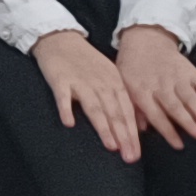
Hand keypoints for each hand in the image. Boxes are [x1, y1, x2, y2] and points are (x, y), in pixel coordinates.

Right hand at [33, 28, 142, 162]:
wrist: (60, 38)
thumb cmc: (86, 61)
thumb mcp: (108, 75)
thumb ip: (118, 98)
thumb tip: (135, 125)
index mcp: (114, 83)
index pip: (126, 111)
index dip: (132, 133)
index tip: (136, 153)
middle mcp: (101, 83)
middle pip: (114, 113)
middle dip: (123, 136)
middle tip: (129, 157)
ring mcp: (80, 81)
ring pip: (94, 107)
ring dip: (103, 127)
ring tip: (111, 146)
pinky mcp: (60, 79)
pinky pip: (63, 96)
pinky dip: (66, 109)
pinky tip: (69, 123)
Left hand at [111, 24, 195, 147]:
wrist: (145, 39)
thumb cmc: (132, 67)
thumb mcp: (123, 85)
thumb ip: (133, 108)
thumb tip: (139, 131)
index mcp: (141, 90)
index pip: (155, 114)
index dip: (167, 130)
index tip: (179, 145)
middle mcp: (161, 85)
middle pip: (175, 106)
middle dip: (188, 122)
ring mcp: (177, 77)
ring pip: (191, 96)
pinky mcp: (190, 70)